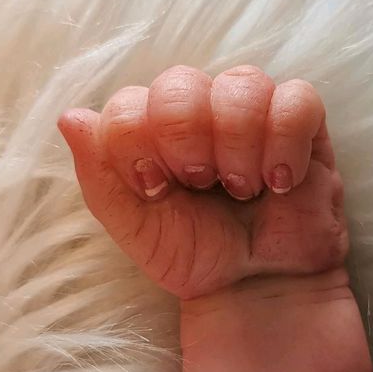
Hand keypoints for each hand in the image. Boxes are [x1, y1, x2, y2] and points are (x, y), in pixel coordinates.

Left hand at [58, 65, 347, 299]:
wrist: (256, 288)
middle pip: (180, 83)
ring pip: (241, 84)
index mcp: (150, 127)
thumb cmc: (195, 254)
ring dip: (239, 146)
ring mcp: (251, 110)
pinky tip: (281, 181)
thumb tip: (70, 117)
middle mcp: (198, 108)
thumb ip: (99, 175)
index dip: (138, 145)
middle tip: (201, 185)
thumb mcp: (135, 228)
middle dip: (187, 142)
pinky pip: (297, 101)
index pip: (129, 102)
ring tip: (244, 189)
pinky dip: (285, 144)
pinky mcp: (302, 123)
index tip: (155, 188)